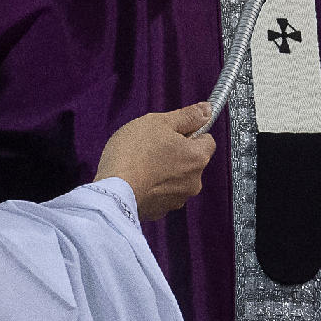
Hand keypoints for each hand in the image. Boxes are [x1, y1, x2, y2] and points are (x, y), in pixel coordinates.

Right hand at [98, 103, 216, 220]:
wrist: (113, 191)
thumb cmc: (134, 153)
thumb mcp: (160, 122)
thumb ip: (187, 116)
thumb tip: (206, 109)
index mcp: (198, 157)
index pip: (207, 140)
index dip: (190, 132)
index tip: (173, 131)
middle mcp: (194, 181)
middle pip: (191, 161)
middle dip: (176, 153)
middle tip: (152, 146)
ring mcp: (177, 199)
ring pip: (176, 178)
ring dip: (164, 171)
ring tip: (141, 163)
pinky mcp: (160, 211)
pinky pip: (161, 194)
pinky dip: (153, 187)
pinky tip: (137, 179)